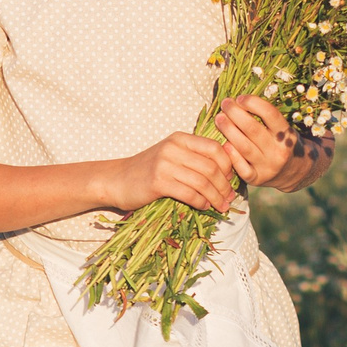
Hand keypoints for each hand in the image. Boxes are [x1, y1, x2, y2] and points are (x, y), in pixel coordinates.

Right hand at [106, 132, 239, 214]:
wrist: (116, 180)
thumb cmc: (148, 171)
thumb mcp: (171, 156)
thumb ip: (194, 159)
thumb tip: (226, 174)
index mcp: (180, 139)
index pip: (215, 148)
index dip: (228, 165)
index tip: (230, 180)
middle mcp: (173, 148)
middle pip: (211, 167)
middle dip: (224, 185)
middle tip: (229, 198)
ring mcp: (164, 164)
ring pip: (202, 181)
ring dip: (216, 197)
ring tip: (221, 206)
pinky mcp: (158, 182)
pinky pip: (189, 193)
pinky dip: (201, 202)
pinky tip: (204, 207)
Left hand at [214, 95, 331, 193]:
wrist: (294, 172)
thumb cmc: (282, 142)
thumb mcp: (282, 128)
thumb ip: (265, 116)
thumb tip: (240, 98)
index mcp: (287, 135)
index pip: (270, 114)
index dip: (253, 103)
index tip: (241, 97)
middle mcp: (278, 151)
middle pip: (253, 129)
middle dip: (235, 113)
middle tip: (225, 104)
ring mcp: (268, 167)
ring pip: (244, 146)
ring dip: (228, 130)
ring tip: (219, 118)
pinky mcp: (257, 179)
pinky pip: (241, 167)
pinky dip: (231, 154)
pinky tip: (223, 144)